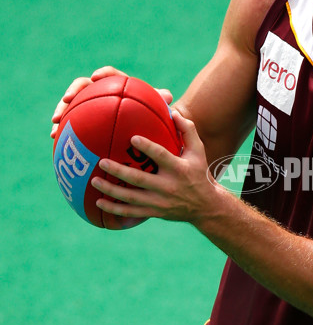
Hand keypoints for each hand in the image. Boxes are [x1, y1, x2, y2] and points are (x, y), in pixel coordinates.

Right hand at [50, 66, 173, 138]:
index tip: (96, 78)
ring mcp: (92, 106)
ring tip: (54, 126)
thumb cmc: (155, 115)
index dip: (102, 75)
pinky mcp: (86, 119)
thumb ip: (161, 100)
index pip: (110, 75)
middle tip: (65, 101)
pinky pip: (73, 122)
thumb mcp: (159, 109)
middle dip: (72, 93)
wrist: (149, 126)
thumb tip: (167, 96)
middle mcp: (103, 92)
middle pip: (83, 86)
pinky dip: (64, 129)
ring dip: (61, 113)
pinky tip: (55, 139)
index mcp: (120, 85)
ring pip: (72, 105)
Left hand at [90, 110, 217, 225]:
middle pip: (139, 179)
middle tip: (101, 161)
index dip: (147, 148)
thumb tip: (173, 112)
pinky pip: (131, 212)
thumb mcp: (198, 151)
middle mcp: (168, 186)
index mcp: (178, 169)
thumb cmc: (199, 173)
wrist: (206, 206)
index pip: (161, 156)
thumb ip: (187, 130)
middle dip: (119, 171)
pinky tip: (99, 203)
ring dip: (111, 190)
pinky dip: (115, 209)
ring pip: (131, 198)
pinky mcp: (155, 212)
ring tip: (94, 181)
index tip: (132, 138)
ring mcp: (160, 202)